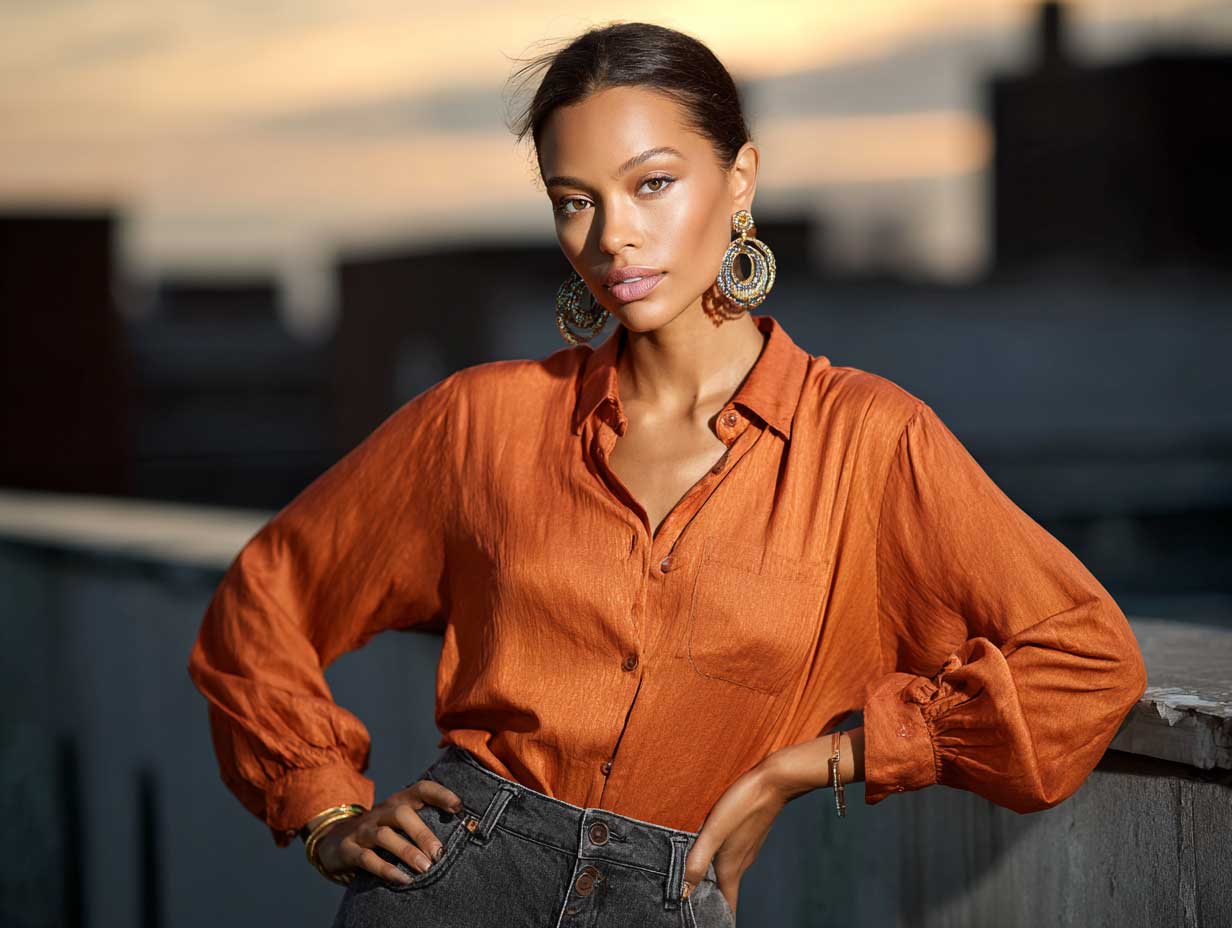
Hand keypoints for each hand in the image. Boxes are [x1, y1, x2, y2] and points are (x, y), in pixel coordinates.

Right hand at [313, 779, 464, 884]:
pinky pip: (367, 859)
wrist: (332, 841)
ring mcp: (363, 830)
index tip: (459, 807)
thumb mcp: (398, 824)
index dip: (440, 794)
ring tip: (425, 868)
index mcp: (397, 802)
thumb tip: (459, 838)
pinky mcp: (349, 850)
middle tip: (440, 854)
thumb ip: (421, 826)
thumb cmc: (379, 833)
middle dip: (422, 833)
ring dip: (407, 851)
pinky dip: (386, 870)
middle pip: (402, 814)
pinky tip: (403, 880)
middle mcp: (380, 812)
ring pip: (385, 835)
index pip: (420, 789)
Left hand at [683, 729, 862, 914]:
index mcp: (732, 867)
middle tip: (697, 907)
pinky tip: (710, 854)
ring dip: (717, 884)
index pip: (727, 905)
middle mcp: (742, 862)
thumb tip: (685, 891)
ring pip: (730, 875)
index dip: (718, 918)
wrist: (773, 781)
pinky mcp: (748, 835)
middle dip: (714, 904)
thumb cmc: (742, 804)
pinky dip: (721, 865)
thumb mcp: (714, 831)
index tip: (707, 924)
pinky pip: (733, 858)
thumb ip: (698, 859)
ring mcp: (747, 849)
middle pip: (728, 893)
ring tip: (699, 886)